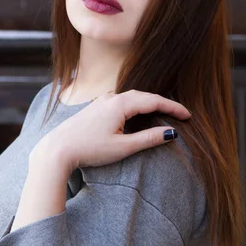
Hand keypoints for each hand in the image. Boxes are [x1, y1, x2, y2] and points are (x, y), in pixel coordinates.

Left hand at [29, 90, 191, 172]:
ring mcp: (102, 100)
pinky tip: (138, 114)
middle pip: (145, 96)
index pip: (154, 101)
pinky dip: (136, 106)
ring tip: (164, 113)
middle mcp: (112, 97)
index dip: (173, 107)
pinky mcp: (96, 107)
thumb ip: (148, 138)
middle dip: (164, 104)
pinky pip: (122, 101)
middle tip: (181, 114)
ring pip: (133, 98)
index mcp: (121, 104)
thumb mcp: (123, 147)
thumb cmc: (89, 149)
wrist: (58, 149)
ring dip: (149, 104)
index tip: (188, 115)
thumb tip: (171, 133)